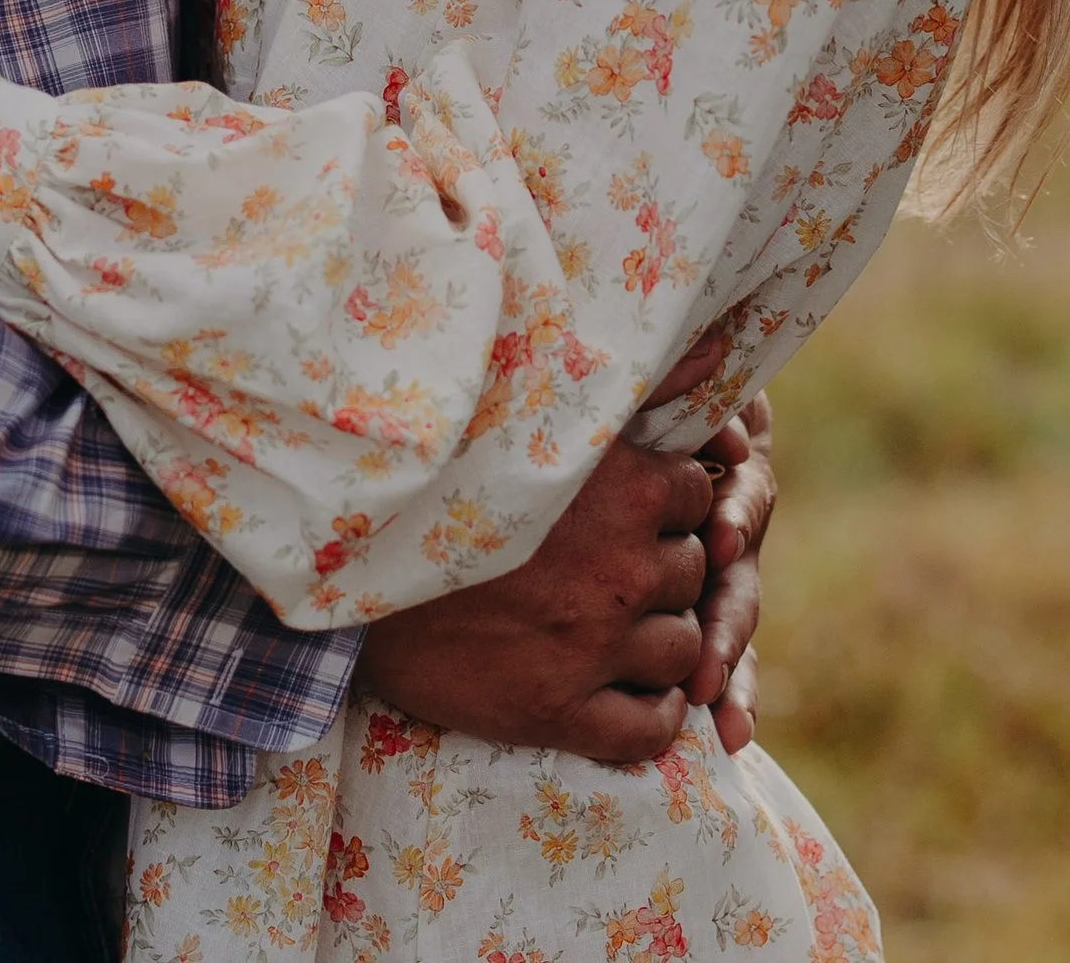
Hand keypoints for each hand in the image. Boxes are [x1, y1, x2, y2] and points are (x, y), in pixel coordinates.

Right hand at [356, 338, 767, 766]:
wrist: (350, 561)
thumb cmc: (441, 470)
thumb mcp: (538, 408)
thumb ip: (640, 381)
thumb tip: (719, 341)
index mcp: (618, 488)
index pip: (697, 494)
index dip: (668, 497)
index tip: (632, 501)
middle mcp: (618, 568)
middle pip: (694, 572)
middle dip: (663, 566)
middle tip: (613, 561)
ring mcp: (591, 646)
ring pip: (682, 650)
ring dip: (659, 638)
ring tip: (612, 621)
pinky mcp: (559, 712)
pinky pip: (650, 729)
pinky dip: (650, 714)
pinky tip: (622, 690)